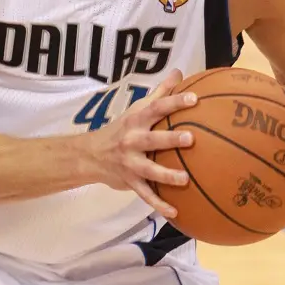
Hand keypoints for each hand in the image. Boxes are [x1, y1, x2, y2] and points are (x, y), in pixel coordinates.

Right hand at [89, 69, 197, 218]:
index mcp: (136, 122)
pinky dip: (159, 205)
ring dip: (166, 176)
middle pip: (152, 139)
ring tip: (185, 179)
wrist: (90, 155)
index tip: (194, 98)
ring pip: (149, 171)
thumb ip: (160, 93)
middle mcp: (132, 141)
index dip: (174, 102)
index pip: (156, 108)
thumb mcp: (136, 110)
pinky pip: (145, 195)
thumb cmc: (121, 129)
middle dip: (170, 139)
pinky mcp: (129, 182)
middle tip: (191, 138)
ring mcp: (130, 163)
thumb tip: (180, 72)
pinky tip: (176, 212)